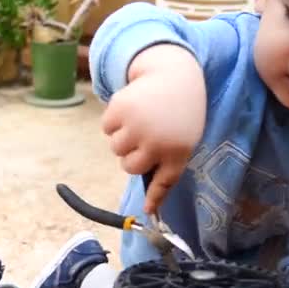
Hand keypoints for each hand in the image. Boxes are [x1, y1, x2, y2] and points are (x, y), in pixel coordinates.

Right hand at [101, 44, 206, 213]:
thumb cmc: (179, 116)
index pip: (162, 183)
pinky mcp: (120, 109)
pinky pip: (106, 128)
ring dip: (122, 136)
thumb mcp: (182, 144)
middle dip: (132, 154)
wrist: (175, 76)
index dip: (154, 198)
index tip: (147, 211)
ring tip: (139, 119)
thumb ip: (165, 174)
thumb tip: (148, 209)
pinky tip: (131, 109)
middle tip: (144, 136)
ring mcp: (136, 126)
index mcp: (176, 152)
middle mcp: (156, 142)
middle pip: (128, 166)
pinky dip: (113, 120)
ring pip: (115, 147)